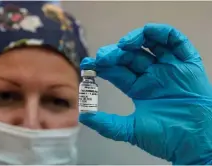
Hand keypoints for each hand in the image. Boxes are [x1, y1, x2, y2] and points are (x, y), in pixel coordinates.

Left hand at [79, 23, 211, 164]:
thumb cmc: (166, 138)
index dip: (102, 66)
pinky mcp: (187, 63)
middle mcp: (152, 76)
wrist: (195, 143)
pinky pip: (176, 42)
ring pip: (150, 45)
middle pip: (130, 56)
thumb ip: (107, 125)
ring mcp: (169, 68)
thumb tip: (83, 116)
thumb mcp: (130, 131)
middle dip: (115, 54)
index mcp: (138, 89)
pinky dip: (162, 33)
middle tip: (103, 56)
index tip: (88, 64)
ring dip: (135, 40)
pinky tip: (147, 34)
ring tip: (123, 45)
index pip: (117, 71)